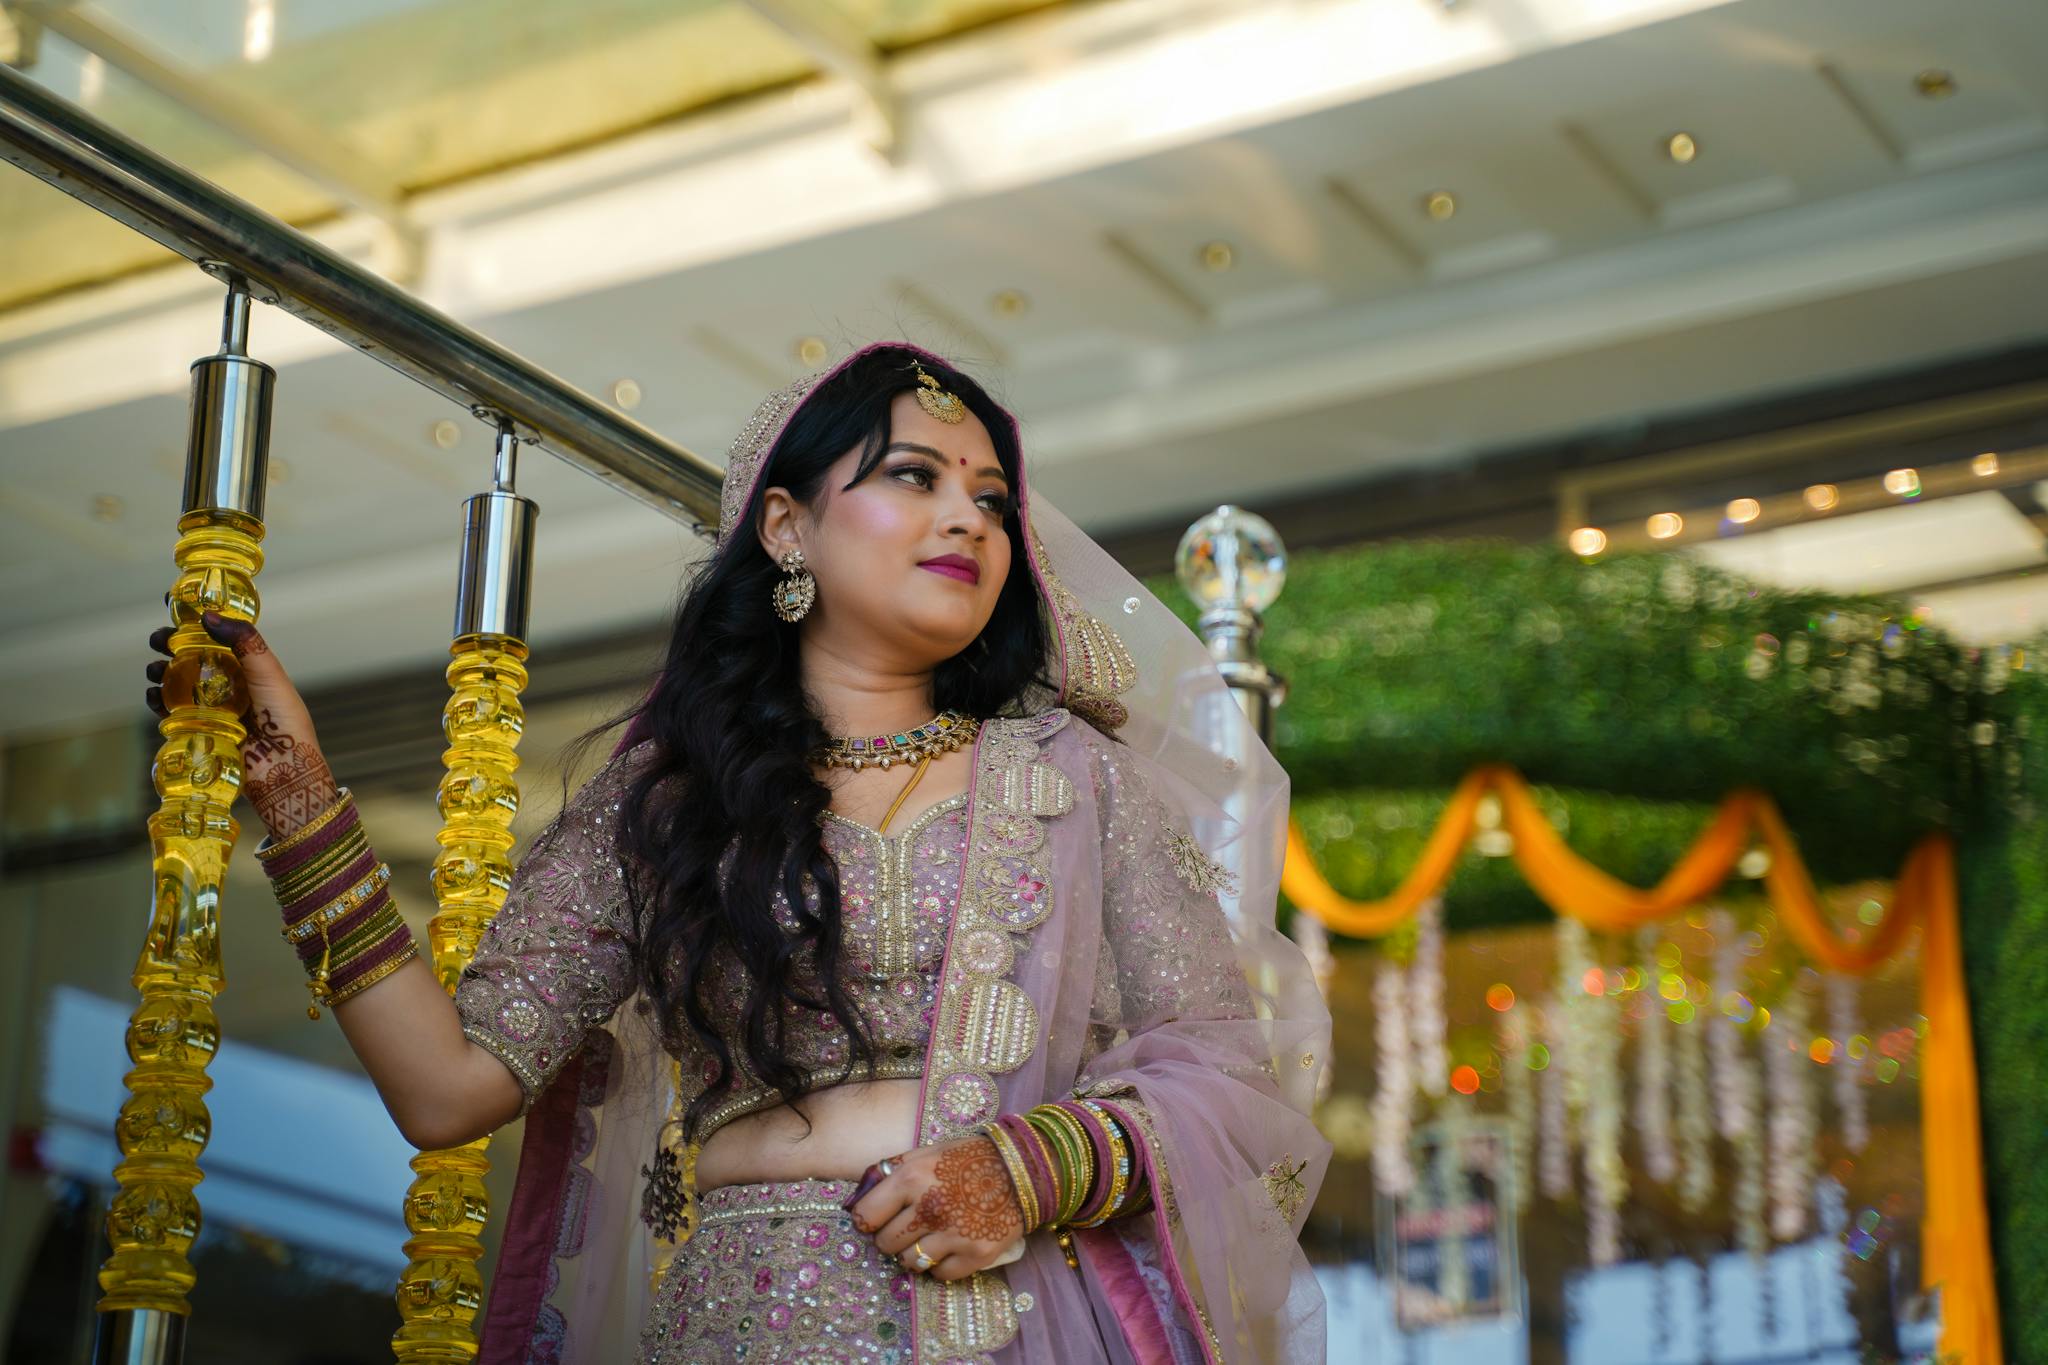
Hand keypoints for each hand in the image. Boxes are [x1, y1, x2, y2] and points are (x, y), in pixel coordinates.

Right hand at [146, 611, 337, 836]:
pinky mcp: (200, 728)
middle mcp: (228, 682)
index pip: (217, 634)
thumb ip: (245, 642)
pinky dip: (157, 700)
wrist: (284, 770)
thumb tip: (209, 615)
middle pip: (191, 655)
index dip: (194, 618)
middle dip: (169, 643)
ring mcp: (213, 705)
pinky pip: (171, 710)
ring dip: (160, 670)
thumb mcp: (269, 674)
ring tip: (155, 669)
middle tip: (158, 640)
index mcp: (247, 665)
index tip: (172, 602)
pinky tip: (152, 695)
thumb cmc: (285, 720)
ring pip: (176, 680)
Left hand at [845, 1136, 1025, 1281]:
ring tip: (930, 1237)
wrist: (1023, 1171)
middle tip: (908, 1227)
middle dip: (892, 1237)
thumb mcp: (928, 1152)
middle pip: (886, 1244)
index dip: (868, 1220)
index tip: (876, 1220)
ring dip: (915, 1253)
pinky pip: (940, 1274)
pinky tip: (951, 1246)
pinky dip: (941, 1265)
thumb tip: (860, 1195)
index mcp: (911, 1179)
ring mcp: (953, 1235)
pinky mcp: (975, 1255)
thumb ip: (892, 1171)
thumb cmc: (969, 1159)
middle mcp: (928, 1209)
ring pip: (909, 1263)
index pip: (865, 1217)